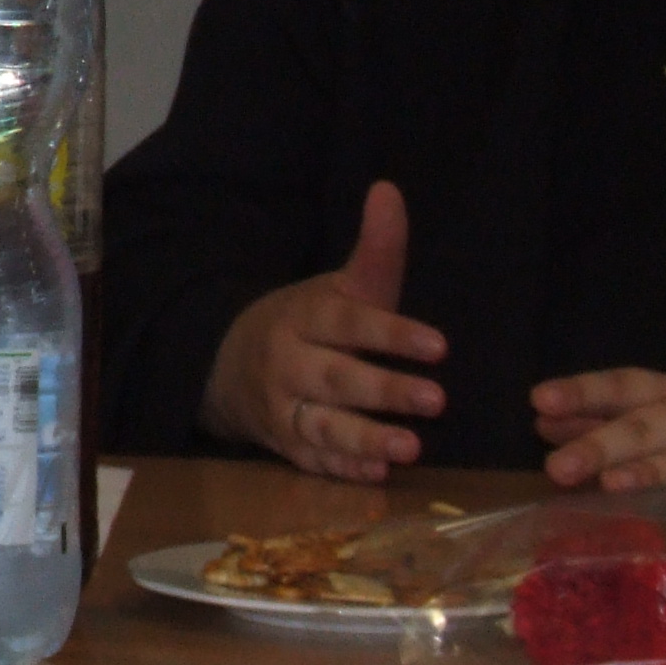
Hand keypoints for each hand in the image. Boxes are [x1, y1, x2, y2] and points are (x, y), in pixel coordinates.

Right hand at [199, 181, 449, 482]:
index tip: (439, 346)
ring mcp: (283, 408)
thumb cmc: (307, 323)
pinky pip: (312, 461)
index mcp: (306, 317)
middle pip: (337, 377)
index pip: (349, 323)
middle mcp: (289, 363)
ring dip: (367, 438)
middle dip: (385, 390)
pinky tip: (378, 475)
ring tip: (412, 448)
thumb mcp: (338, 285)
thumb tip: (390, 189)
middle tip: (438, 400)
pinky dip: (343, 469)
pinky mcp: (285, 445)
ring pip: (323, 425)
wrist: (227, 364)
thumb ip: (375, 249)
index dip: (391, 334)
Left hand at [534, 370, 665, 491]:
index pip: (624, 385)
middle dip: (601, 444)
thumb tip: (543, 423)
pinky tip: (665, 522)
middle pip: (646, 426)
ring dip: (646, 475)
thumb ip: (605, 418)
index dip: (584, 392)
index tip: (539, 400)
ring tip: (611, 486)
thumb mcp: (665, 411)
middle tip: (556, 466)